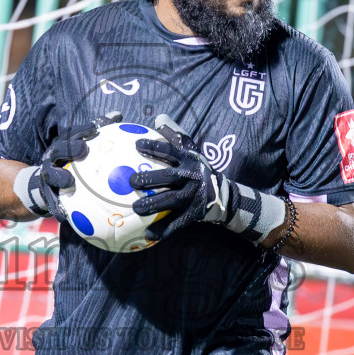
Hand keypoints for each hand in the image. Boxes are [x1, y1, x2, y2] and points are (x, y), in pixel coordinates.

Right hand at [15, 111, 122, 220]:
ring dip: (59, 177)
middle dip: (69, 149)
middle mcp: (52, 158)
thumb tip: (118, 114)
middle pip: (59, 151)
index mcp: (63, 146)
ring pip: (51, 175)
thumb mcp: (79, 147)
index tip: (95, 128)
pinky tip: (64, 215)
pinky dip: (57, 208)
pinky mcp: (45, 193)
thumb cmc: (69, 163)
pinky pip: (51, 201)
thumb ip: (98, 132)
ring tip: (69, 181)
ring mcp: (47, 175)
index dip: (84, 130)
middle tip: (82, 148)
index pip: (73, 134)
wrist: (40, 185)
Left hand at [127, 115, 227, 239]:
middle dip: (150, 179)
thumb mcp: (191, 150)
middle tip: (131, 181)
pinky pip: (177, 223)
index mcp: (188, 159)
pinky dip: (163, 230)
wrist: (222, 194)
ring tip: (135, 208)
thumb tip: (158, 118)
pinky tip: (148, 236)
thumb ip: (174, 135)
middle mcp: (191, 177)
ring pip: (170, 201)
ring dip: (152, 206)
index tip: (135, 144)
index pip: (170, 151)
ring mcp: (192, 196)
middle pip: (169, 177)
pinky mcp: (193, 213)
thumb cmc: (197, 168)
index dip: (153, 147)